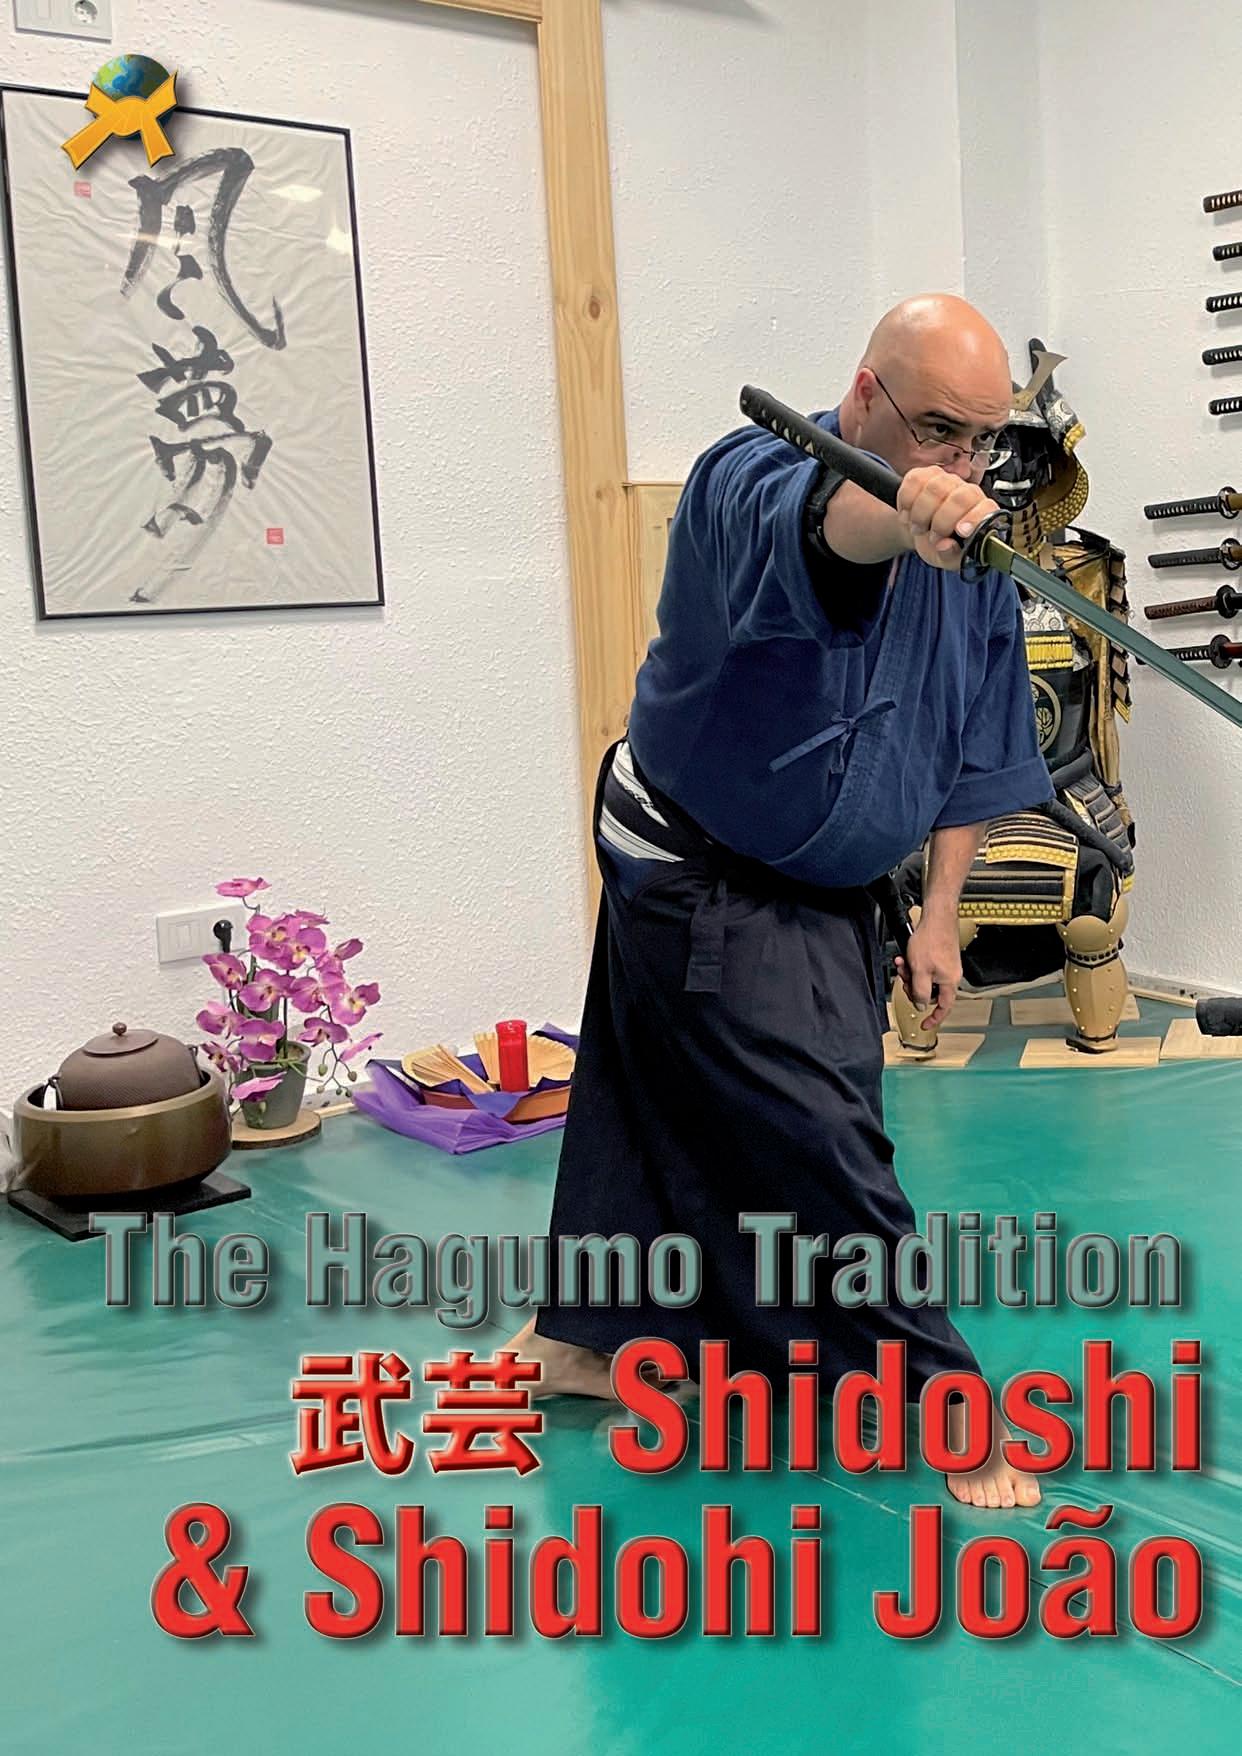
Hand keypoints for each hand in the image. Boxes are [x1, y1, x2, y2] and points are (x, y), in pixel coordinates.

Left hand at [894, 911, 961, 1030]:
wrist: (936, 916)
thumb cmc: (931, 939)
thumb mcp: (920, 971)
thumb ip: (920, 992)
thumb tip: (921, 1005)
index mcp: (949, 982)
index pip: (944, 1008)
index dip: (934, 1018)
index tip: (925, 1025)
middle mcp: (950, 975)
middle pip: (929, 992)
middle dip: (913, 987)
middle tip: (905, 980)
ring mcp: (945, 965)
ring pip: (924, 978)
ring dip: (910, 973)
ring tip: (903, 964)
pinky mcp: (939, 956)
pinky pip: (925, 967)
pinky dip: (914, 964)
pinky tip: (906, 957)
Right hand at [896, 466, 998, 571]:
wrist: (921, 533)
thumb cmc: (941, 544)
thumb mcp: (948, 559)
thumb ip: (951, 557)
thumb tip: (946, 546)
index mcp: (982, 512)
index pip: (984, 508)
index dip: (973, 518)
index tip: (960, 531)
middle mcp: (967, 492)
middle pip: (958, 497)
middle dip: (941, 522)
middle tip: (933, 537)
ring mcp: (946, 480)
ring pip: (934, 488)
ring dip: (920, 514)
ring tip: (919, 528)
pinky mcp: (923, 475)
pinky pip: (913, 482)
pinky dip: (906, 502)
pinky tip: (908, 514)